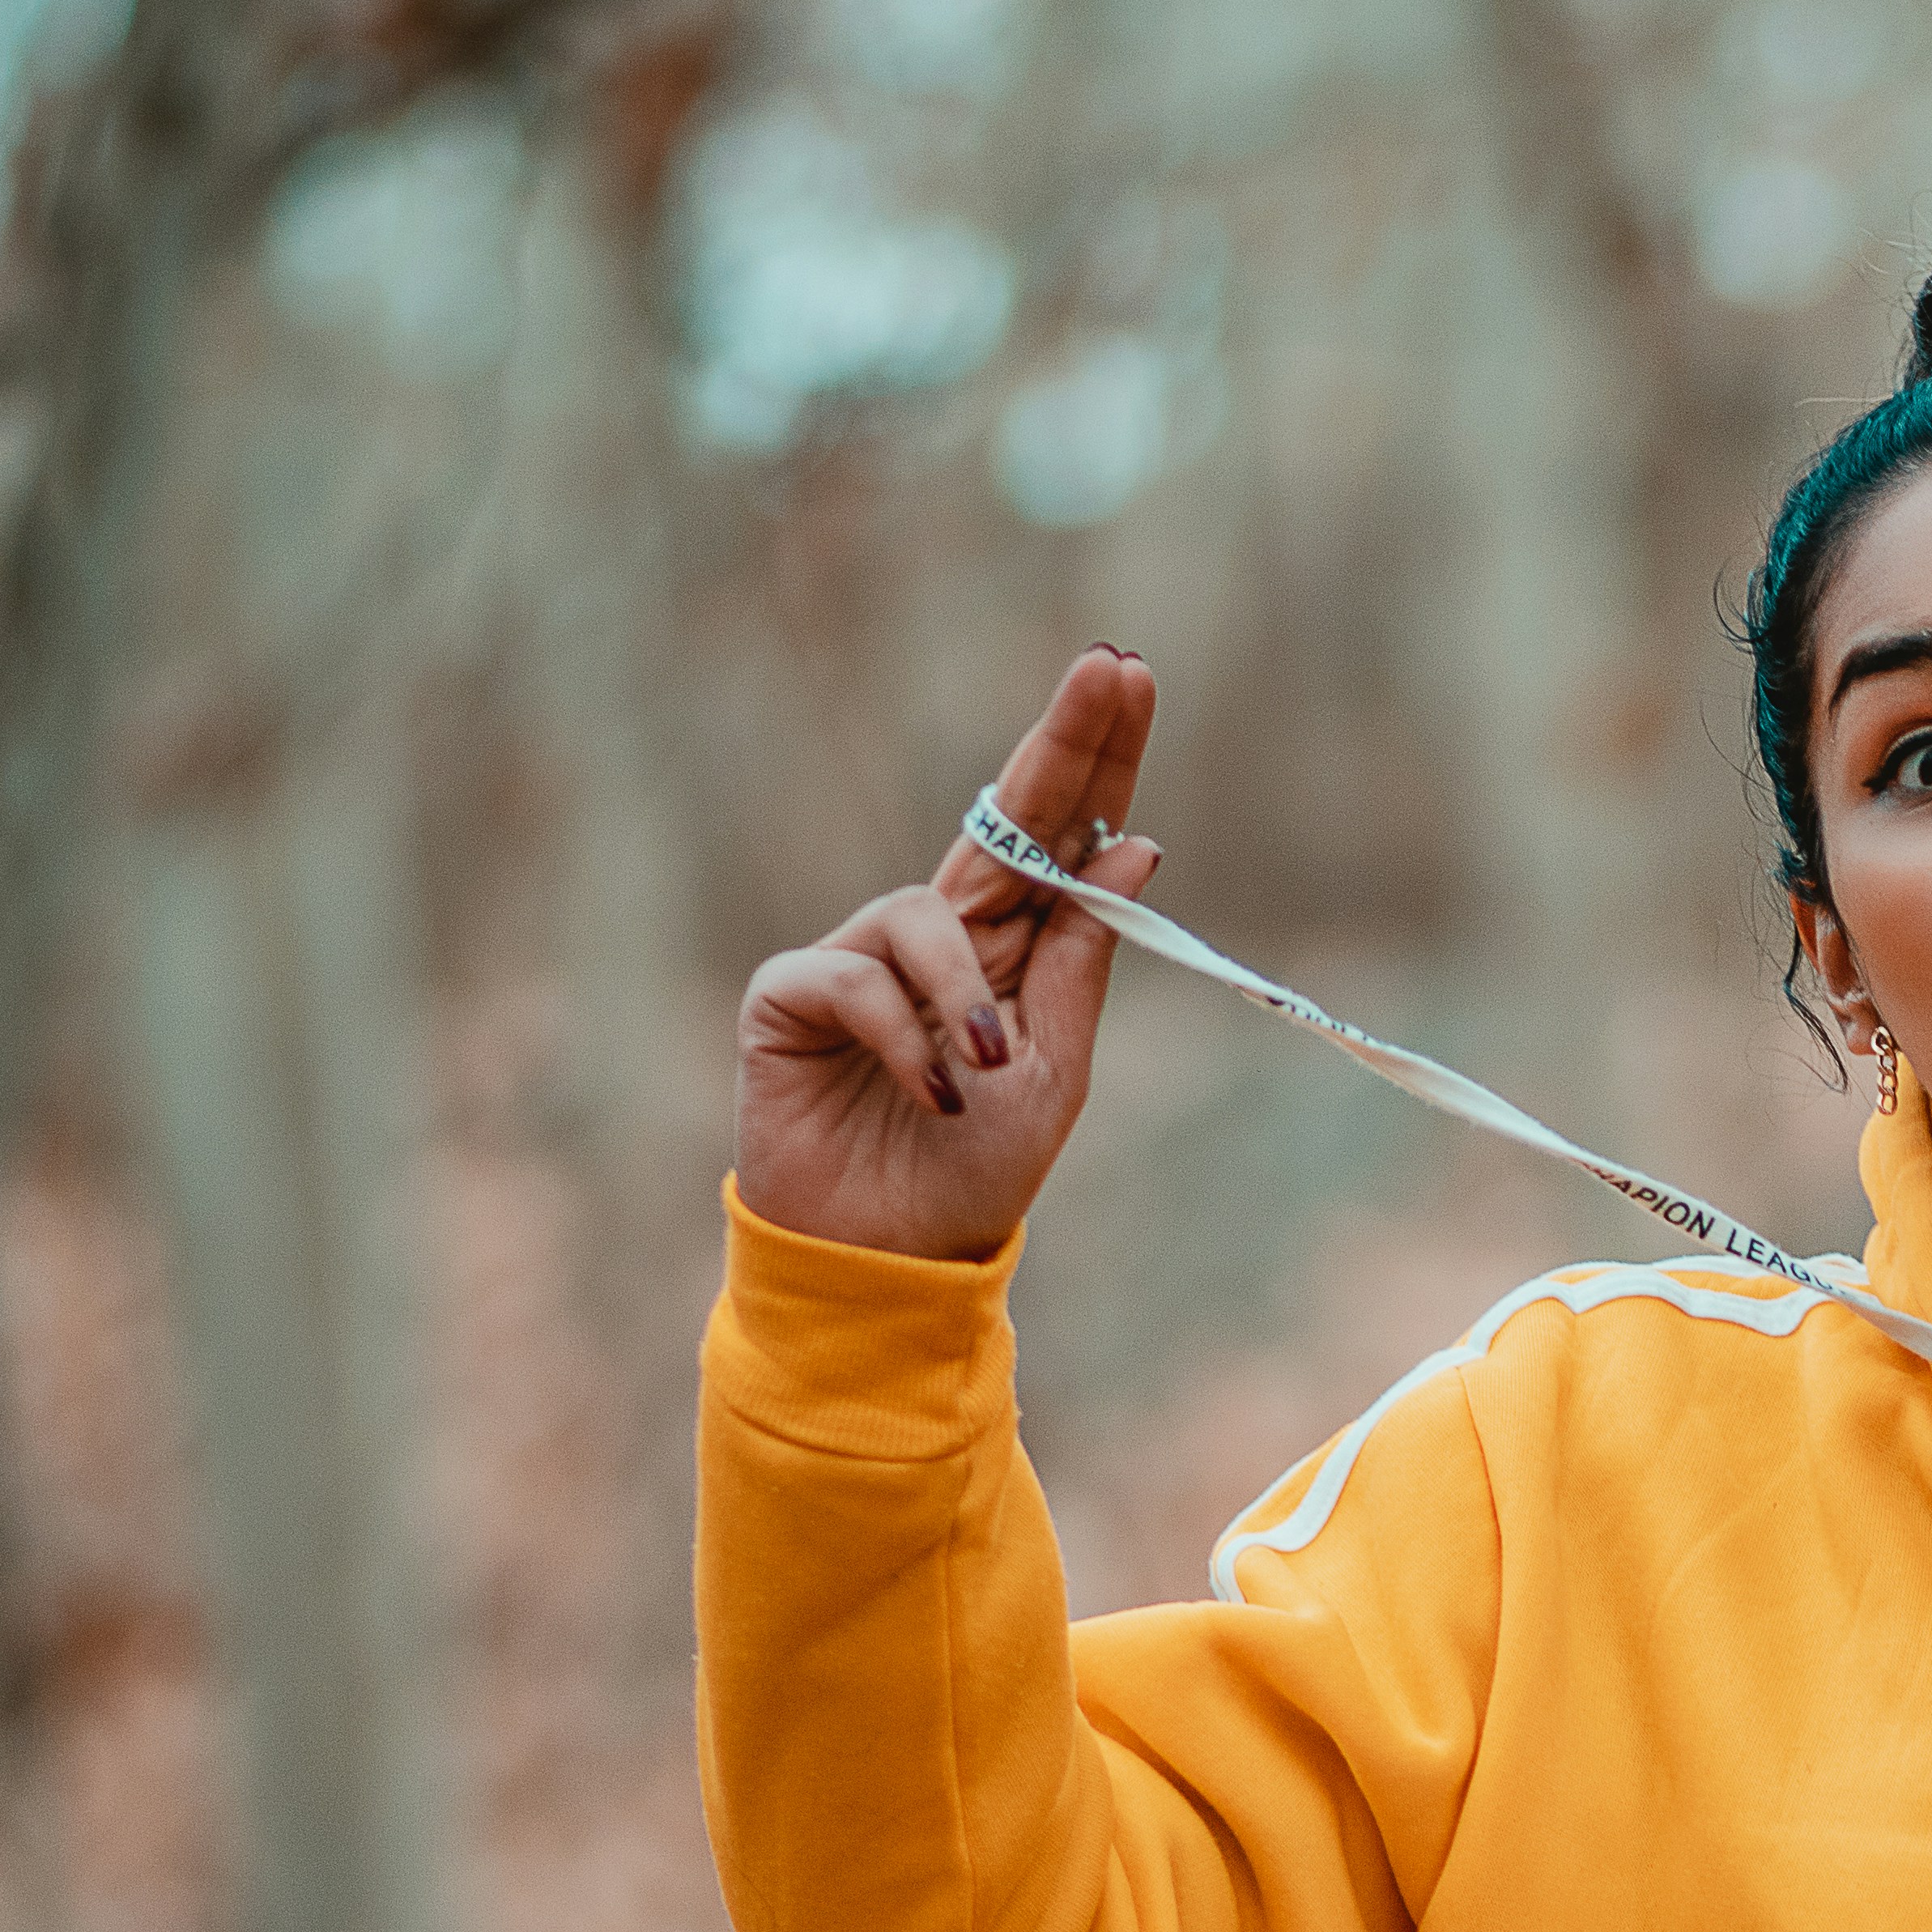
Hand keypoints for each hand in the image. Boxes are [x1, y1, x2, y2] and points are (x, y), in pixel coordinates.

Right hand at [734, 643, 1164, 1260]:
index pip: (1059, 837)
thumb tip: (1138, 847)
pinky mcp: (793, 997)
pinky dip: (906, 1037)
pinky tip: (929, 1091)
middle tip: (1112, 670)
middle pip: (1005, 821)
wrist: (889, 1261)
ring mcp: (861, 958)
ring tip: (989, 1068)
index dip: (1094, 758)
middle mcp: (938, 938)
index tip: (1131, 673)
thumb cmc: (973, 1171)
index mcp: (1010, 951)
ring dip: (969, 992)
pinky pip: (859, 977)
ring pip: (929, 912)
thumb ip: (1081, 958)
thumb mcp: (1054, 1068)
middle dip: (1063, 744)